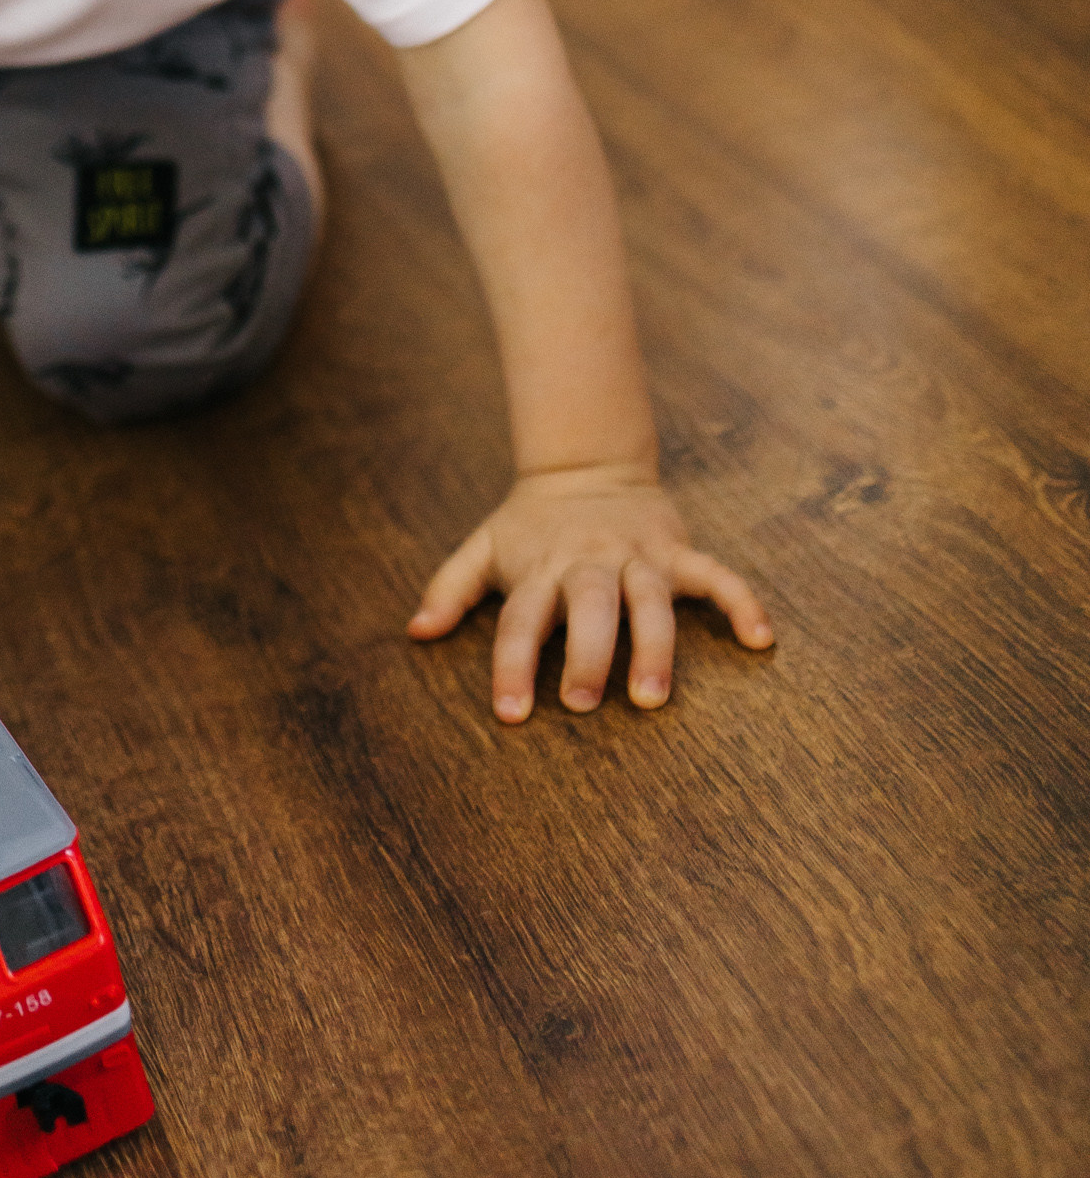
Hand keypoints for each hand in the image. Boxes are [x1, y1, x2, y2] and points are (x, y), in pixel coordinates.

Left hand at [408, 464, 771, 721]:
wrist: (587, 462)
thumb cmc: (531, 522)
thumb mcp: (484, 546)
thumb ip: (451, 586)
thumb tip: (416, 632)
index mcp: (540, 569)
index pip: (521, 620)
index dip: (511, 666)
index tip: (511, 715)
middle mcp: (589, 564)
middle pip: (589, 608)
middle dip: (585, 654)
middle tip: (581, 703)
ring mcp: (637, 556)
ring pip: (650, 601)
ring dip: (654, 647)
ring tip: (652, 698)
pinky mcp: (676, 551)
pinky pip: (715, 575)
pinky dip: (741, 603)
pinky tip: (761, 640)